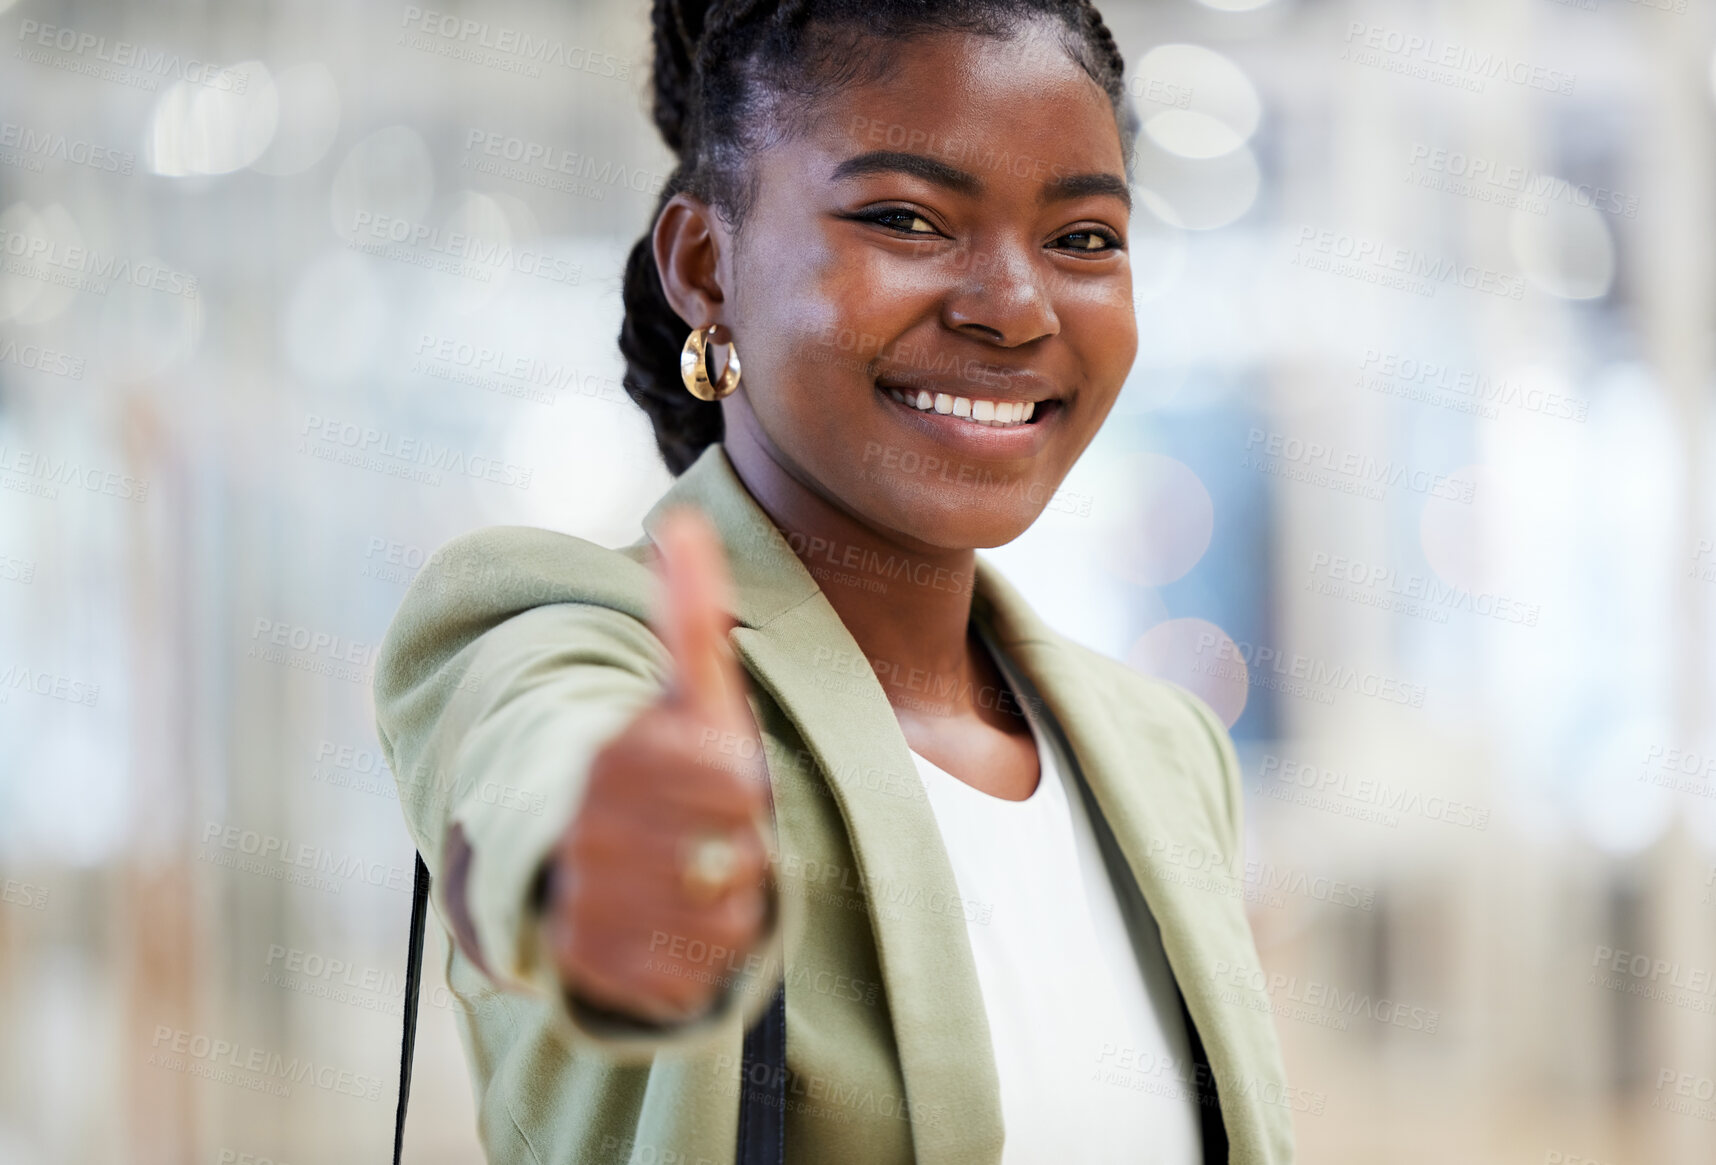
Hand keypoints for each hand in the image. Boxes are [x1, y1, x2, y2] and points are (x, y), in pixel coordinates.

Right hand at [541, 507, 773, 1025]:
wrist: (573, 855)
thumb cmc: (657, 764)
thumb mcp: (684, 692)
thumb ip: (690, 614)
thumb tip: (683, 522)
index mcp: (613, 756)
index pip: (737, 785)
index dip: (744, 787)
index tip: (717, 778)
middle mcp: (589, 834)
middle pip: (738, 858)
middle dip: (740, 847)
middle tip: (704, 832)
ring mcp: (585, 907)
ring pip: (725, 920)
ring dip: (727, 903)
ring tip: (687, 876)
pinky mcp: (591, 972)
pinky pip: (696, 976)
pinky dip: (698, 958)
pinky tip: (666, 924)